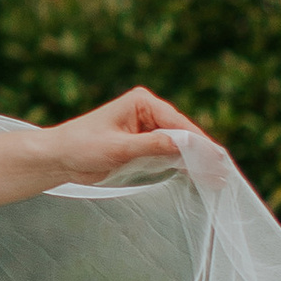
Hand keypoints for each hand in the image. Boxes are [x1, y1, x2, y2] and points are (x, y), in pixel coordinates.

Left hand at [39, 86, 216, 183]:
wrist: (58, 158)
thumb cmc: (81, 147)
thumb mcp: (118, 148)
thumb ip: (152, 145)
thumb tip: (184, 144)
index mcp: (141, 102)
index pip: (178, 123)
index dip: (199, 143)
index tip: (216, 160)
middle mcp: (148, 110)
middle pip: (183, 133)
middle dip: (202, 153)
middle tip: (222, 174)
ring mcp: (147, 127)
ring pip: (179, 144)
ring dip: (196, 160)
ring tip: (217, 178)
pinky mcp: (144, 143)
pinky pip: (169, 152)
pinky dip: (183, 164)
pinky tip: (198, 176)